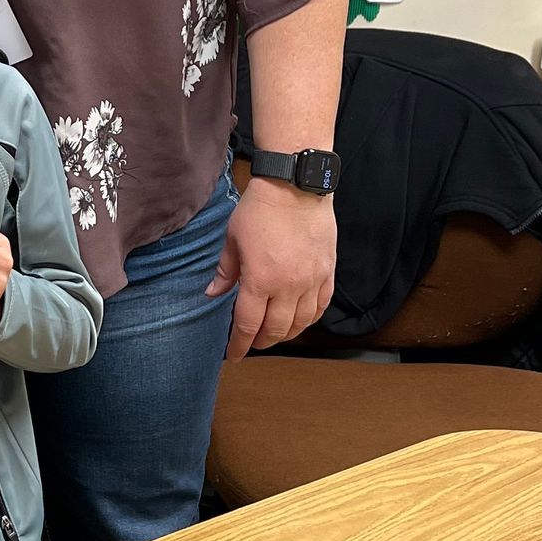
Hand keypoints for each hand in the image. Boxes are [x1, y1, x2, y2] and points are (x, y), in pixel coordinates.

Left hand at [208, 179, 335, 362]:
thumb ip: (225, 271)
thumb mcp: (233, 240)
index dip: (239, 344)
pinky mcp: (328, 271)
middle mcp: (288, 286)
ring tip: (274, 334)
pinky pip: (321, 305)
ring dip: (286, 334)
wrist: (295, 186)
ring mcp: (311, 280)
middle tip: (252, 342)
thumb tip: (213, 293)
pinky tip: (300, 320)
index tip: (233, 355)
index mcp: (259, 280)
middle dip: (261, 341)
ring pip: (301, 323)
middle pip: (275, 330)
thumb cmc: (260, 209)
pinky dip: (310, 318)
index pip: (247, 324)